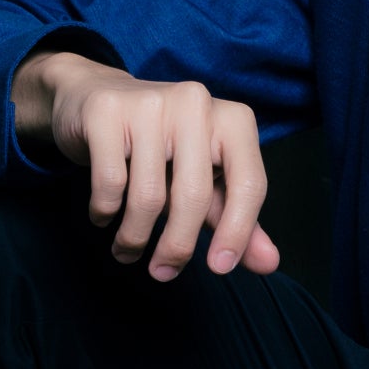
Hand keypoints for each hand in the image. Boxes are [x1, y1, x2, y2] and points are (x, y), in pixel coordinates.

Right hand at [12, 51, 278, 280]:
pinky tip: (105, 214)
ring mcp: (151, 102)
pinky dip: (104, 213)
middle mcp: (196, 102)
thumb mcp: (205, 179)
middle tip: (162, 271)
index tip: (219, 268)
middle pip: (196, 195)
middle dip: (177, 246)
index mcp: (232, 118)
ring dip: (134, 238)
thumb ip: (236, 219)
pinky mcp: (107, 111)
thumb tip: (269, 263)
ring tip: (127, 247)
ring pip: (148, 197)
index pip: (249, 183)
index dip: (238, 231)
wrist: (98, 97)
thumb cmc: (162, 147)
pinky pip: (110, 185)